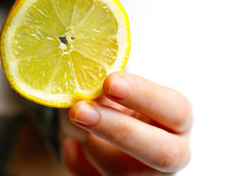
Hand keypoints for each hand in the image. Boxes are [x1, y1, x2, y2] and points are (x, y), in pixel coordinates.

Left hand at [60, 72, 191, 174]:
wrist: (107, 129)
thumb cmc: (118, 103)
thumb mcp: (116, 88)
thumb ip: (107, 88)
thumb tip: (87, 86)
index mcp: (177, 121)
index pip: (176, 110)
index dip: (144, 95)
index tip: (110, 81)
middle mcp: (171, 154)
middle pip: (160, 152)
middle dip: (117, 129)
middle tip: (80, 110)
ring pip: (122, 173)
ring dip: (92, 144)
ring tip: (79, 119)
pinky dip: (77, 161)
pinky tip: (70, 143)